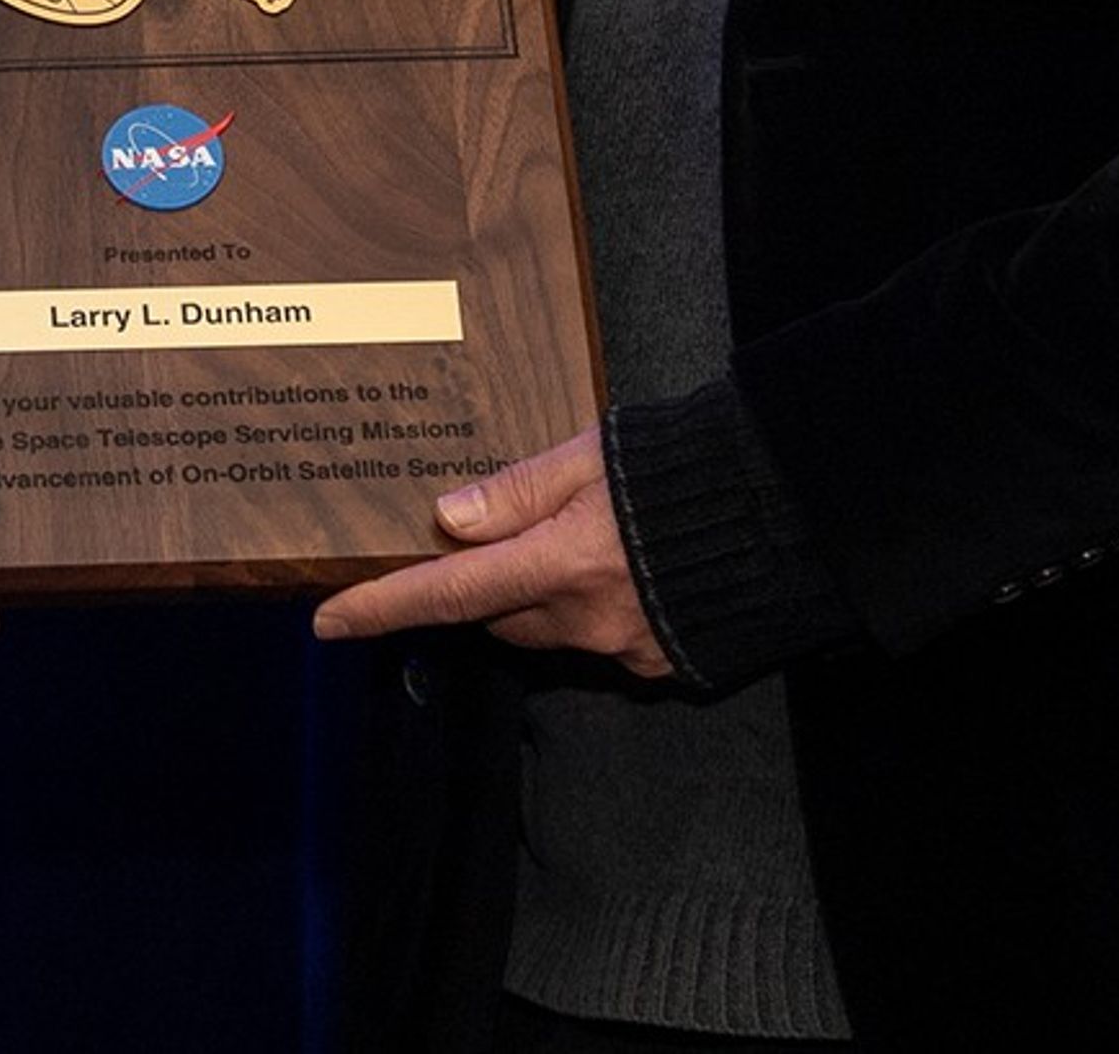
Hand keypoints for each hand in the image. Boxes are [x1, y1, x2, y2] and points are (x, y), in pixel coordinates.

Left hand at [308, 426, 670, 677]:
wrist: (790, 508)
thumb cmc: (684, 466)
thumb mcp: (591, 456)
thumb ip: (518, 489)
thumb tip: (448, 518)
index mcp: (558, 563)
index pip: (447, 593)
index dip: (383, 607)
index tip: (328, 622)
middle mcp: (584, 618)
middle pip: (499, 614)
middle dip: (489, 580)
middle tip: (506, 529)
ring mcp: (624, 648)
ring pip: (548, 629)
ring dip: (542, 594)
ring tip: (582, 536)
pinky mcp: (660, 662)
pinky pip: (599, 640)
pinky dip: (594, 608)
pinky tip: (626, 567)